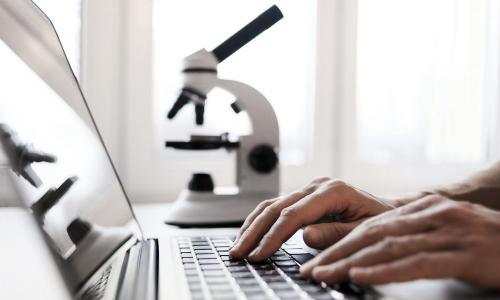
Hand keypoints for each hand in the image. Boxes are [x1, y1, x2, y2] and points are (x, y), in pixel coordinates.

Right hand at [229, 178, 394, 260]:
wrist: (387, 209)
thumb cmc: (379, 221)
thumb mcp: (364, 230)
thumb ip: (336, 233)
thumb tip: (305, 235)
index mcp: (332, 191)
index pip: (294, 215)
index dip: (273, 236)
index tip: (259, 254)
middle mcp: (317, 186)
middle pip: (276, 207)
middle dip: (254, 232)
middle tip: (238, 253)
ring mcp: (309, 189)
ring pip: (271, 205)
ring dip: (252, 226)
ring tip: (237, 246)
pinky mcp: (304, 196)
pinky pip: (277, 206)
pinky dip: (260, 221)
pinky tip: (250, 232)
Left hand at [301, 195, 499, 288]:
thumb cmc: (487, 243)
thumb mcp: (444, 233)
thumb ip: (411, 238)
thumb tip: (374, 252)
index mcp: (424, 209)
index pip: (372, 226)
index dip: (340, 243)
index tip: (317, 259)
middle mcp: (431, 215)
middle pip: (372, 234)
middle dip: (337, 253)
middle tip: (310, 270)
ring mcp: (448, 232)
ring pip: (388, 246)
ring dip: (350, 262)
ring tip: (324, 274)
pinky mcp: (464, 253)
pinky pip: (416, 262)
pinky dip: (384, 269)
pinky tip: (361, 275)